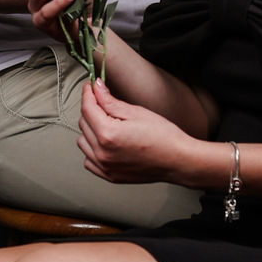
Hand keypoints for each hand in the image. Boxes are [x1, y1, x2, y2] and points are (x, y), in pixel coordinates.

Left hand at [78, 80, 196, 184]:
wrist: (178, 160)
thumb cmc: (163, 136)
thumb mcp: (136, 112)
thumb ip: (110, 101)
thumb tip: (96, 88)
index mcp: (108, 134)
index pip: (88, 108)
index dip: (88, 93)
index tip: (91, 85)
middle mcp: (102, 153)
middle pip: (84, 123)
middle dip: (91, 109)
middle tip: (105, 102)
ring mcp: (104, 166)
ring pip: (83, 141)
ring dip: (90, 129)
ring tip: (108, 124)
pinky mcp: (109, 175)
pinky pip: (89, 160)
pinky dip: (93, 149)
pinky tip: (106, 143)